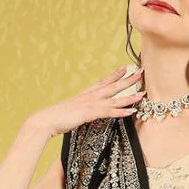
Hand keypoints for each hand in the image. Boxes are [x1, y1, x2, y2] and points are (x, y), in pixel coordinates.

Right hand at [30, 66, 144, 138]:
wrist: (45, 120)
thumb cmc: (55, 119)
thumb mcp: (70, 112)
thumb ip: (79, 110)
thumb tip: (81, 113)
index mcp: (85, 95)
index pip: (103, 82)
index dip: (114, 75)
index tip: (125, 68)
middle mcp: (89, 96)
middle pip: (112, 86)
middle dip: (128, 79)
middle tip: (141, 72)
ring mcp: (90, 104)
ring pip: (114, 98)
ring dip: (130, 95)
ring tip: (143, 92)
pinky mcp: (90, 113)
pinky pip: (109, 111)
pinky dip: (121, 111)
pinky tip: (132, 110)